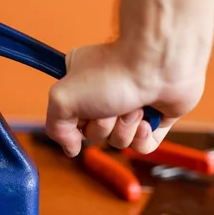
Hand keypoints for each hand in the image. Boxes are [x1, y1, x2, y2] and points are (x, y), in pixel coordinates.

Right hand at [45, 41, 206, 156]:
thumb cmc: (111, 74)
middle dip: (102, 125)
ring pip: (117, 141)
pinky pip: (141, 146)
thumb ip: (55, 128)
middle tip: (109, 104)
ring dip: (123, 128)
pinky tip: (145, 120)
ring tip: (132, 106)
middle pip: (92, 134)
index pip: (67, 120)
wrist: (158, 65)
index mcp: (77, 86)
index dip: (73, 123)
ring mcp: (128, 108)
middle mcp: (102, 96)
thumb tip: (71, 149)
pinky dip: (142, 138)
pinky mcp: (153, 119)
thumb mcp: (62, 99)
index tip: (79, 111)